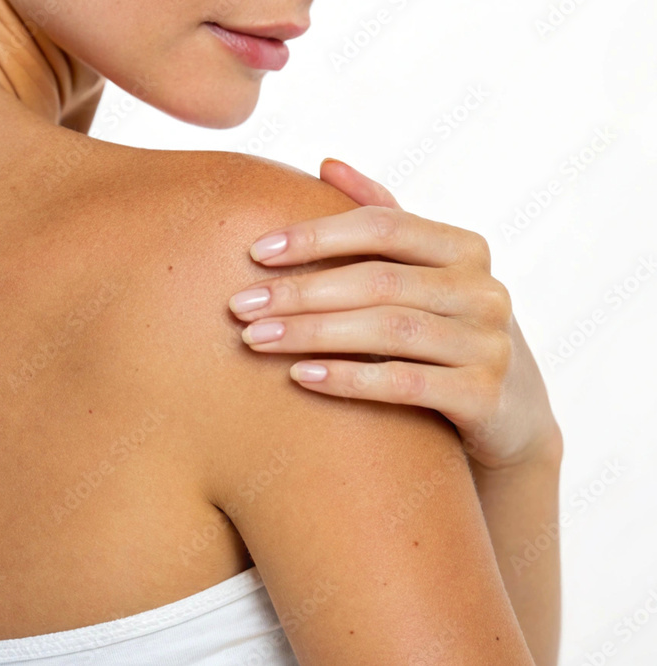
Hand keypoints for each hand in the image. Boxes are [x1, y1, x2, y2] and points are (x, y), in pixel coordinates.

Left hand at [228, 158, 561, 469]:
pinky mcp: (485, 396)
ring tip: (256, 339)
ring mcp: (489, 343)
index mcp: (463, 248)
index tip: (255, 253)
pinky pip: (405, 382)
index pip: (382, 226)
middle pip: (377, 280)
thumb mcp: (425, 274)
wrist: (510, 417)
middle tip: (239, 306)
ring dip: (312, 333)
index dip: (316, 235)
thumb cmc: (446, 333)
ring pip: (388, 329)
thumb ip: (383, 219)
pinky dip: (349, 377)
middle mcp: (483, 289)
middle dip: (300, 292)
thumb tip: (326, 163)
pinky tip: (301, 376)